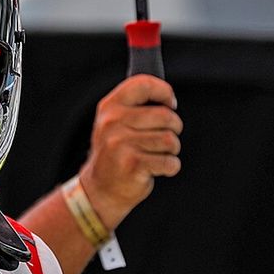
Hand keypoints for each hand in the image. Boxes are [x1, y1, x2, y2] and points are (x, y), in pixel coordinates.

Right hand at [79, 75, 182, 229]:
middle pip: (166, 116)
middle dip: (174, 129)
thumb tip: (167, 98)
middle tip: (162, 139)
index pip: (143, 84)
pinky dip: (170, 167)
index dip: (164, 91)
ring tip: (156, 155)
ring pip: (170, 140)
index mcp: (110, 106)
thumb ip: (135, 106)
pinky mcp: (132, 164)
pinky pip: (169, 162)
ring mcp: (120, 144)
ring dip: (171, 151)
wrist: (100, 189)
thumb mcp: (115, 123)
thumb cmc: (116, 153)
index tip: (170, 104)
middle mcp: (112, 122)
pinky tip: (155, 169)